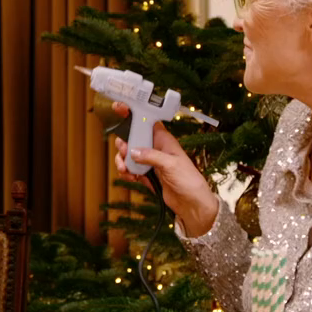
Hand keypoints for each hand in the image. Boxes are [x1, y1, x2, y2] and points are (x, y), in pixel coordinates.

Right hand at [111, 102, 217, 236]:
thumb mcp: (171, 165)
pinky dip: (126, 173)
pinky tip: (130, 177)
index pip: (147, 121)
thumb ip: (151, 156)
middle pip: (133, 138)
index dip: (134, 113)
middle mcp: (155, 148)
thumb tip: (132, 151)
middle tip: (124, 152)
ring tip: (125, 170)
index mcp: (164, 140)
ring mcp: (150, 162)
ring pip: (129, 155)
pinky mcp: (146, 175)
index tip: (120, 108)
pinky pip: (130, 169)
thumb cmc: (189, 180)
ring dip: (123, 161)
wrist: (191, 204)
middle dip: (124, 144)